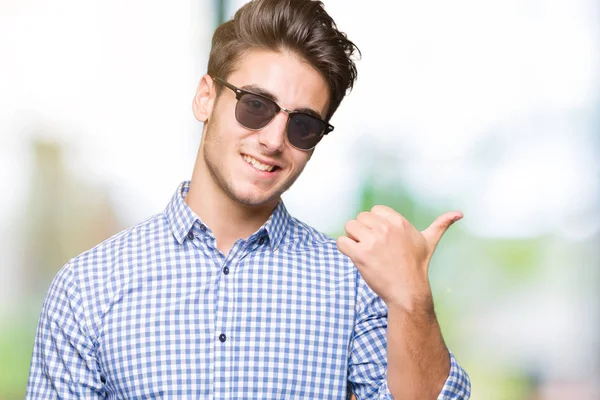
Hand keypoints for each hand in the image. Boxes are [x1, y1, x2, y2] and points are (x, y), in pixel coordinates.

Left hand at [336, 205, 461, 308]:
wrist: (408, 292)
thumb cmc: (417, 266)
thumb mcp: (429, 242)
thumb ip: (441, 225)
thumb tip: (459, 214)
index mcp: (399, 222)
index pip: (373, 211)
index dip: (375, 225)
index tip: (383, 240)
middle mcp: (386, 228)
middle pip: (359, 218)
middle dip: (363, 232)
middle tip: (375, 249)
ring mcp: (373, 241)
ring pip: (349, 227)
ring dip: (353, 240)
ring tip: (366, 253)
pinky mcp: (361, 255)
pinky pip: (341, 242)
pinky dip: (344, 249)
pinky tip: (356, 258)